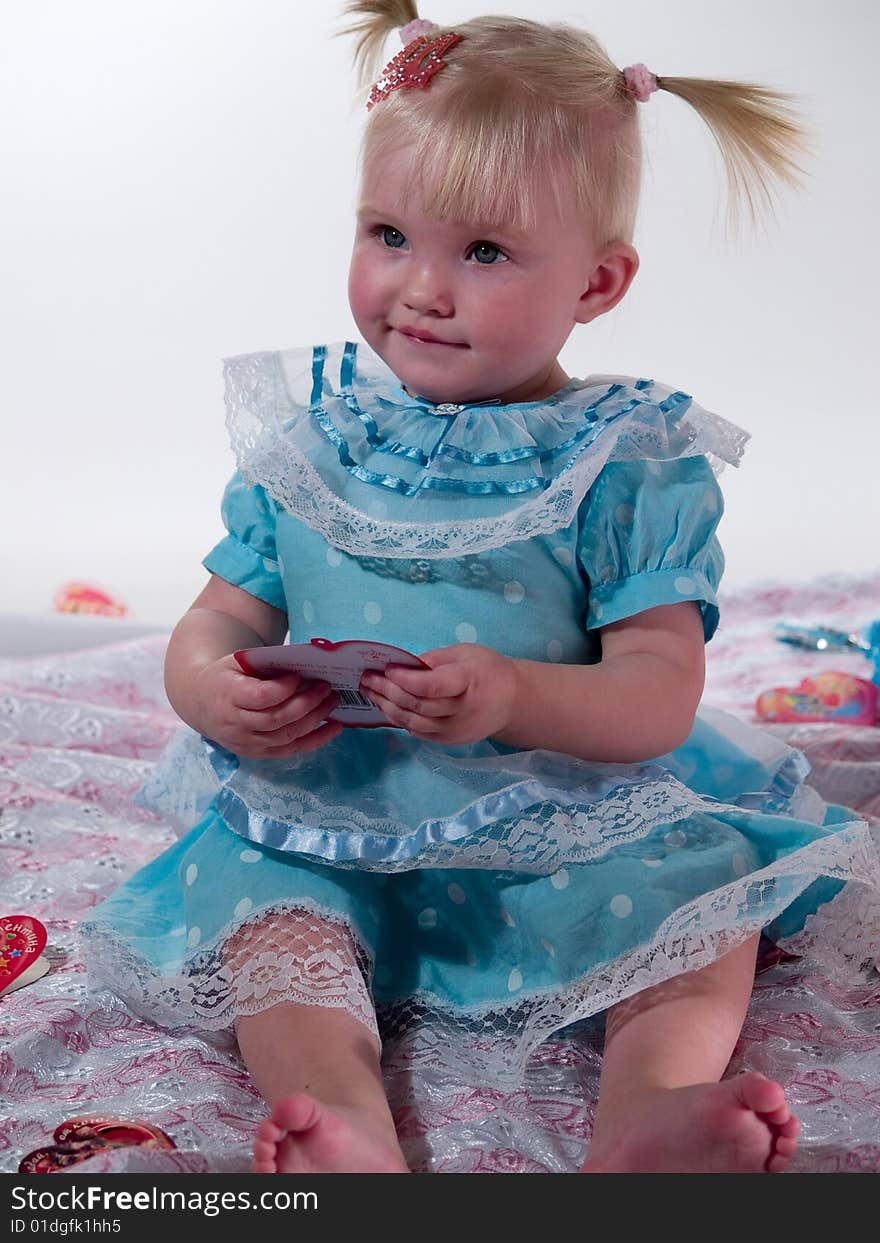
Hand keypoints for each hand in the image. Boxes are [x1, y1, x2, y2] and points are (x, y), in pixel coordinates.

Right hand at [192, 654, 343, 757]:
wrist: (202, 702)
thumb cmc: (226, 676)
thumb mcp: (237, 662)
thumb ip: (265, 664)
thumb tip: (305, 665)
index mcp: (227, 695)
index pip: (261, 697)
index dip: (284, 688)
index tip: (299, 675)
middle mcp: (235, 723)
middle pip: (277, 718)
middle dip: (307, 703)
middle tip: (326, 688)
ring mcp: (246, 742)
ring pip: (286, 736)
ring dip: (315, 720)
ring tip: (332, 702)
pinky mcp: (257, 753)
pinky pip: (290, 750)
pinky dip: (315, 740)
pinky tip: (334, 728)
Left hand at [359, 644, 516, 743]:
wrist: (513, 702)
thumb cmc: (488, 671)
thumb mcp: (466, 653)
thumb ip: (435, 659)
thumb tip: (403, 665)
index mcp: (468, 682)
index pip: (432, 686)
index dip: (406, 679)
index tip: (386, 668)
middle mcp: (460, 711)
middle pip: (418, 705)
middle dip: (387, 691)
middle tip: (366, 678)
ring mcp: (454, 730)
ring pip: (413, 721)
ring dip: (387, 706)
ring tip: (369, 692)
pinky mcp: (448, 741)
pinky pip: (417, 731)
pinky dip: (398, 719)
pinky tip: (385, 706)